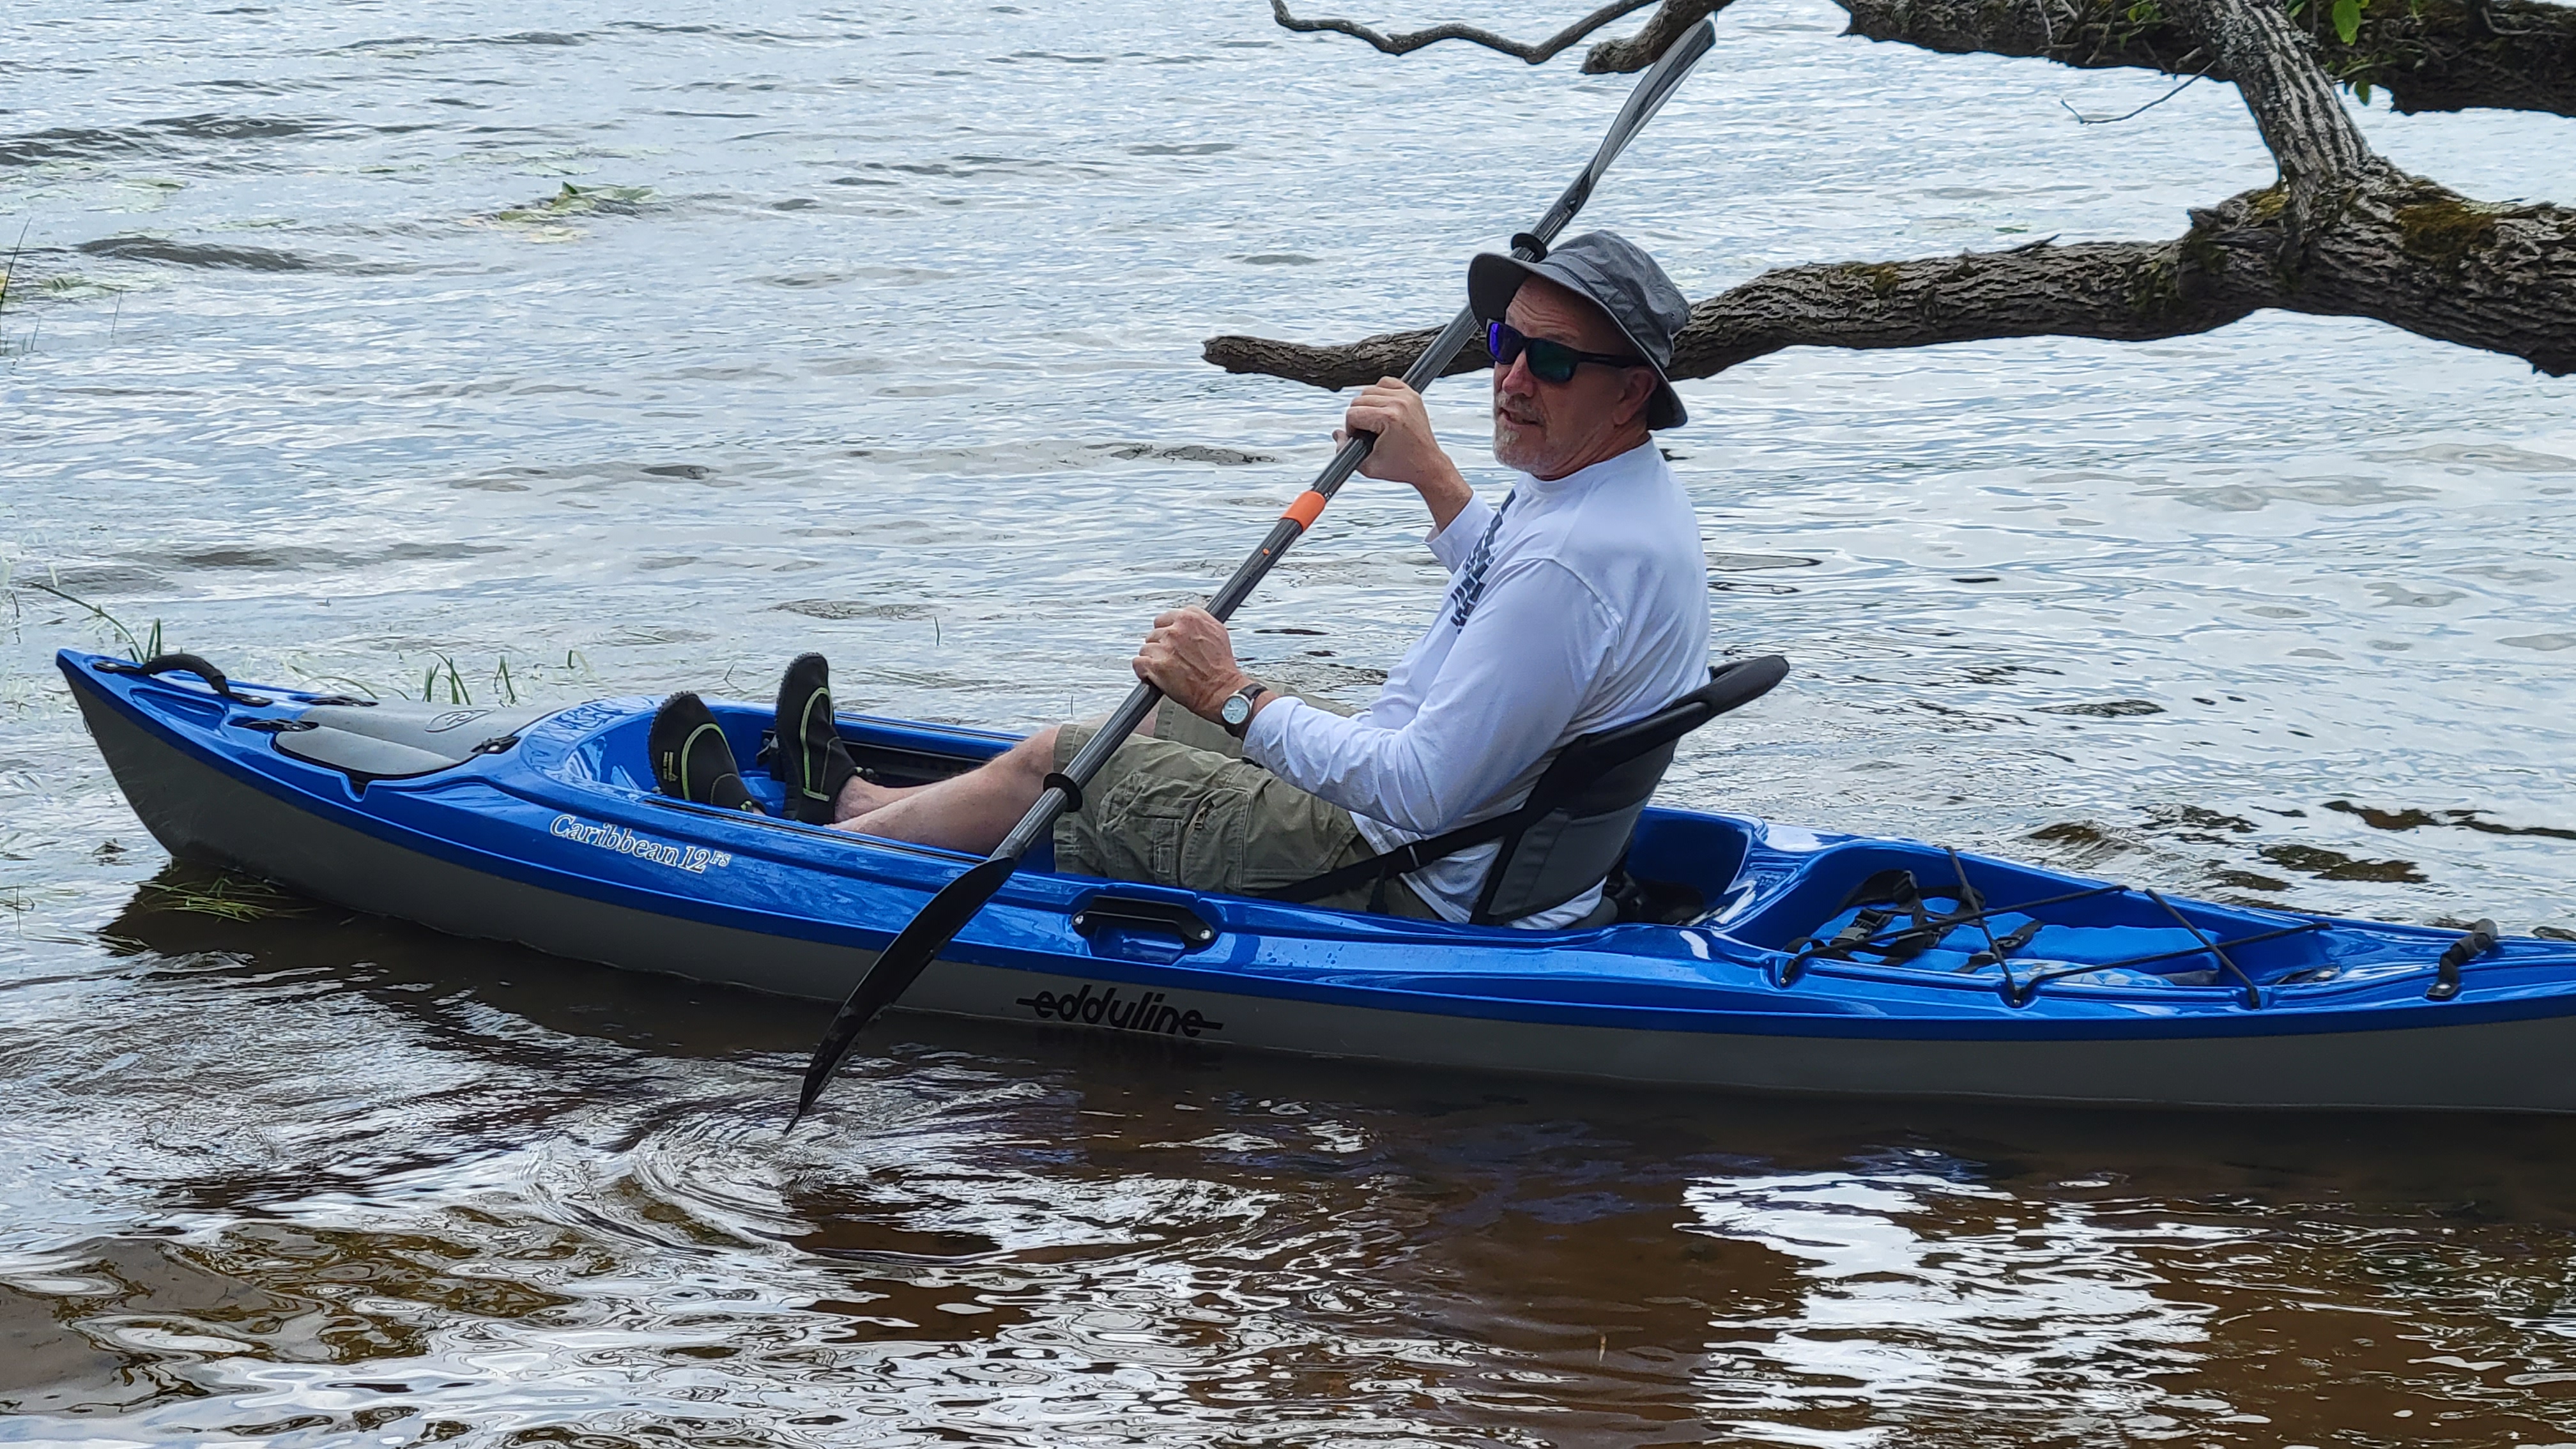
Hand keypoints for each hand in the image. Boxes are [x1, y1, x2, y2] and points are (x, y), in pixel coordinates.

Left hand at [1132, 606, 1251, 720]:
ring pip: (1145, 649)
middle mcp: (1175, 631)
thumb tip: (1184, 617)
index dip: (1167, 632)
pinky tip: (1155, 676)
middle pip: (1154, 634)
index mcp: (1189, 619)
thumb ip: (1198, 620)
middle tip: (1173, 659)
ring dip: (1153, 659)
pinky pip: (1138, 663)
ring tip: (1167, 669)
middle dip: (1161, 646)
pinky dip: (1143, 671)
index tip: (1170, 641)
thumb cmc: (1221, 666)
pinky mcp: (1155, 666)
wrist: (1221, 691)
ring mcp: (1164, 648)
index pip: (1164, 618)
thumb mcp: (1217, 631)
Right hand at [1337, 377, 1470, 529]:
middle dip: (1358, 418)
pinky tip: (1382, 408)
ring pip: (1369, 390)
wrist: (1428, 465)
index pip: (1353, 413)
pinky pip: (1386, 383)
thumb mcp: (1367, 466)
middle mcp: (1399, 403)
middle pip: (1359, 399)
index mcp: (1389, 418)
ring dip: (1367, 406)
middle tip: (1368, 433)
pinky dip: (1380, 393)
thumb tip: (1337, 433)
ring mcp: (1407, 396)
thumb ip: (1344, 450)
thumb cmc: (1400, 467)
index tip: (1361, 440)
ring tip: (1375, 423)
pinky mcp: (1412, 394)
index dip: (1352, 430)